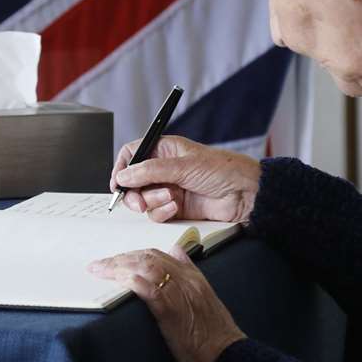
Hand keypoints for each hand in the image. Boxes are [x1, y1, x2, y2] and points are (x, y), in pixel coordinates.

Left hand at [88, 246, 245, 361]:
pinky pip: (146, 286)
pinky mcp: (171, 309)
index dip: (136, 254)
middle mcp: (187, 280)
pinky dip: (128, 279)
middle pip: (149, 257)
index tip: (118, 259)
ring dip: (118, 266)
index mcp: (195, 279)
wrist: (230, 360)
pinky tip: (114, 279)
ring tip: (100, 270)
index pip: (161, 255)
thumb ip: (191, 277)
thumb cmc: (217, 340)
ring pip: (145, 266)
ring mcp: (180, 293)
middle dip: (122, 258)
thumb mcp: (207, 302)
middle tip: (101, 265)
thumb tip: (177, 253)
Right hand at [110, 135, 261, 223]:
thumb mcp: (182, 166)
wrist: (245, 194)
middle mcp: (162, 168)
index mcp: (163, 149)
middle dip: (133, 192)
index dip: (121, 168)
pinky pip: (156, 213)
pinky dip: (163, 211)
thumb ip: (150, 171)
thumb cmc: (222, 169)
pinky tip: (177, 207)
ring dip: (154, 201)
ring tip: (172, 198)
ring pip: (143, 199)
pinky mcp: (174, 207)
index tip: (117, 183)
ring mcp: (168, 188)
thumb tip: (124, 175)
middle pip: (132, 181)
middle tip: (137, 201)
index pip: (132, 154)